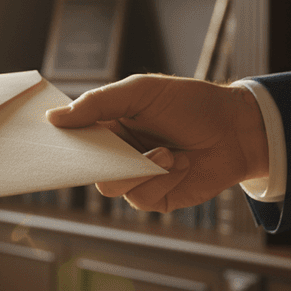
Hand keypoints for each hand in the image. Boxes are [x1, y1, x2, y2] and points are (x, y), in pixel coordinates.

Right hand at [46, 74, 268, 212]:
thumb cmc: (191, 104)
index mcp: (107, 125)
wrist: (238, 130)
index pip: (72, 137)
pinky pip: (141, 198)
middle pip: (85, 169)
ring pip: (111, 187)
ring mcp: (135, 178)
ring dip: (141, 169)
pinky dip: (163, 180)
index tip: (52, 140)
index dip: (60, 141)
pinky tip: (182, 164)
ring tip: (169, 152)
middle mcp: (116, 154)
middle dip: (98, 162)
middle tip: (117, 151)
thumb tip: (54, 117)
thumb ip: (98, 103)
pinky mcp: (155, 198)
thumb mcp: (141, 92)